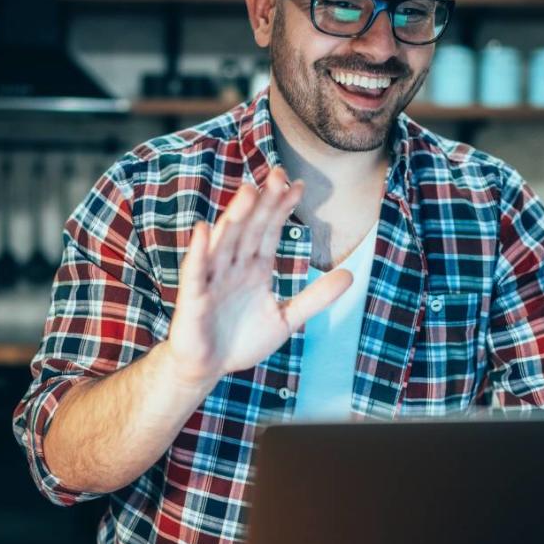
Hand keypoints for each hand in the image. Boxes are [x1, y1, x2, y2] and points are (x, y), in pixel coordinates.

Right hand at [162, 167, 352, 387]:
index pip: (271, 231)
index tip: (299, 186)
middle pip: (250, 228)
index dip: (283, 208)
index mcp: (255, 268)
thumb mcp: (286, 319)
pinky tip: (204, 229)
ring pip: (225, 241)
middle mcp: (233, 266)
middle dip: (264, 202)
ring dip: (236, 216)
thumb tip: (351, 275)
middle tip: (278, 174)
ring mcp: (212, 278)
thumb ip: (315, 298)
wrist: (207, 369)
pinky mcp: (193, 297)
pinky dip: (199, 251)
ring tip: (249, 191)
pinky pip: (196, 271)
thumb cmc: (241, 341)